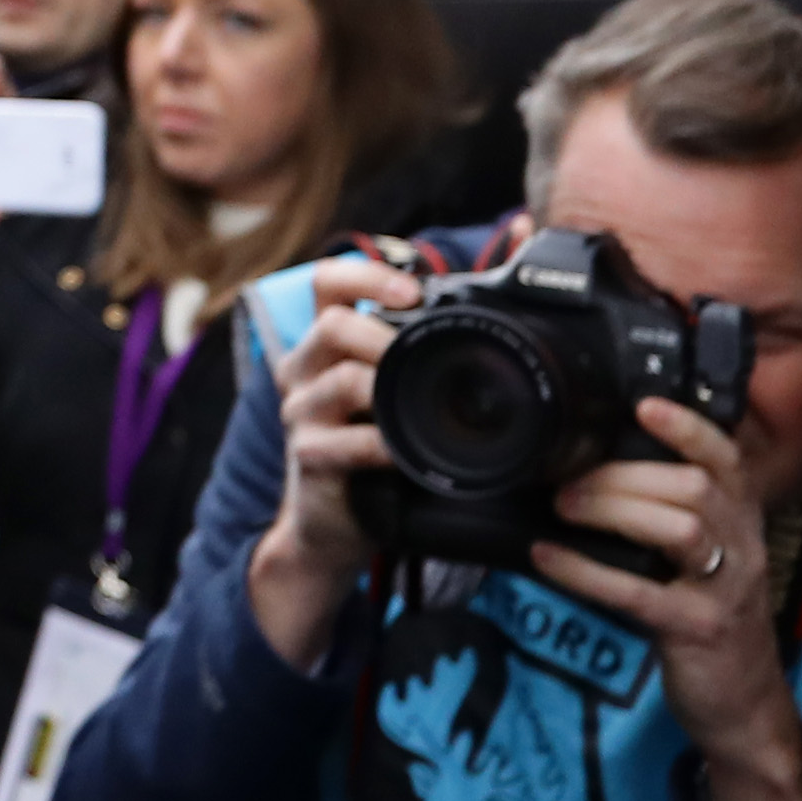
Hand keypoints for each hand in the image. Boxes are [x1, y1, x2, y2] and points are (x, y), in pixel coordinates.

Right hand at [244, 254, 417, 669]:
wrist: (331, 526)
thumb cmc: (373, 452)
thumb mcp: (390, 394)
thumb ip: (419, 353)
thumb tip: (498, 298)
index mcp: (325, 346)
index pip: (327, 283)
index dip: (366, 275)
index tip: (414, 290)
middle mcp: (304, 372)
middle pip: (332, 323)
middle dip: (386, 334)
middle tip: (428, 353)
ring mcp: (302, 415)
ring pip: (341, 379)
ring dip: (389, 386)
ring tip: (423, 401)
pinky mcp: (309, 457)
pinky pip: (349, 442)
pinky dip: (386, 444)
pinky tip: (409, 451)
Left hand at [527, 394, 801, 800]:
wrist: (744, 705)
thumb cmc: (711, 619)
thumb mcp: (708, 560)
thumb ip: (675, 516)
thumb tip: (600, 472)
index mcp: (742, 522)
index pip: (728, 460)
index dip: (689, 428)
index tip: (644, 406)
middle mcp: (742, 548)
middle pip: (693, 487)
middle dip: (624, 474)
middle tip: (568, 479)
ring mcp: (726, 590)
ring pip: (680, 529)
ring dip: (613, 510)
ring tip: (562, 506)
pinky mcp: (699, 632)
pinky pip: (640, 593)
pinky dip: (587, 571)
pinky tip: (546, 558)